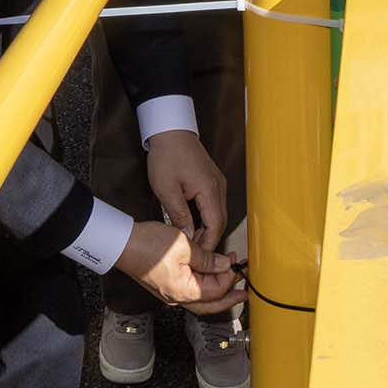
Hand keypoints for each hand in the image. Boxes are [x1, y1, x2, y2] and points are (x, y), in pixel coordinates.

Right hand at [116, 221, 242, 314]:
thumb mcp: (185, 247)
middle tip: (244, 292)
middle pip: (210, 304)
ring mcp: (170, 293)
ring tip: (230, 281)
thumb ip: (208, 259)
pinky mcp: (166, 285)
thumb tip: (224, 266)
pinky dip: (204, 286)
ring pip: (201, 300)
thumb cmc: (148, 245)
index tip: (236, 263)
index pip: (216, 291)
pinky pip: (190, 291)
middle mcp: (177, 297)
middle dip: (229, 297)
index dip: (229, 277)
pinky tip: (209, 276)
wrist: (121, 243)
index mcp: (184, 291)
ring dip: (217, 291)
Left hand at [146, 130, 225, 248]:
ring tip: (192, 241)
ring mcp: (217, 183)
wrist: (170, 131)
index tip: (199, 257)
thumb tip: (188, 236)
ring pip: (218, 214)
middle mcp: (219, 187)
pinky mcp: (212, 181)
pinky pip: (214, 205)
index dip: (208, 244)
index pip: (216, 225)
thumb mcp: (167, 190)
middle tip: (195, 253)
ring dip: (207, 229)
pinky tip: (194, 224)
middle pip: (220, 221)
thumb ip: (179, 215)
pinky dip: (207, 218)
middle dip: (209, 239)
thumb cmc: (166, 156)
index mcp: (209, 190)